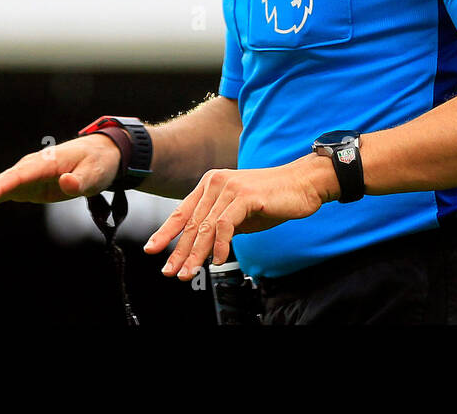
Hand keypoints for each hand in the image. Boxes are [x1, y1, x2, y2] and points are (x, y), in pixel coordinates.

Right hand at [0, 134, 121, 224]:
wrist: (100, 155)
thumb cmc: (98, 163)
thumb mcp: (96, 174)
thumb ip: (81, 180)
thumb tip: (66, 183)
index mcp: (45, 163)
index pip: (18, 177)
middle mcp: (29, 167)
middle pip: (0, 183)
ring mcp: (25, 175)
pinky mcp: (25, 185)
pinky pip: (0, 194)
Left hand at [144, 155, 337, 280]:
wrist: (303, 184)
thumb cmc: (274, 198)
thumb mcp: (240, 214)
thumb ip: (220, 225)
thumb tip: (203, 248)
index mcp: (211, 184)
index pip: (183, 211)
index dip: (166, 232)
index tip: (152, 249)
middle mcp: (216, 182)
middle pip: (192, 223)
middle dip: (179, 251)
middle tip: (170, 272)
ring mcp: (230, 188)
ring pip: (205, 227)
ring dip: (196, 254)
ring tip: (189, 273)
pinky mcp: (244, 196)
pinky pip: (225, 225)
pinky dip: (221, 246)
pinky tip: (220, 260)